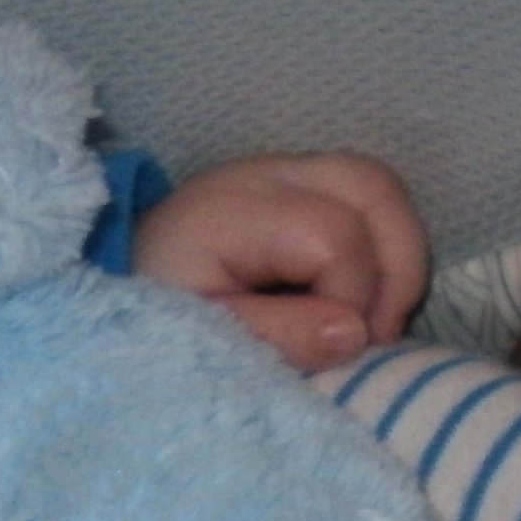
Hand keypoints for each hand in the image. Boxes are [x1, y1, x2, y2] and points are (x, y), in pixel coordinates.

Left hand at [134, 152, 428, 373]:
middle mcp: (265, 173)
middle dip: (396, 267)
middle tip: (377, 335)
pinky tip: (367, 299)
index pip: (331, 234)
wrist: (120, 281)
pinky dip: (385, 248)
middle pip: (373, 185)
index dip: (350, 296)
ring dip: (400, 256)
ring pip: (381, 185)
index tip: (334, 349)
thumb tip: (354, 332)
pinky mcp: (299, 185)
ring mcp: (285, 171)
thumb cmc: (155, 315)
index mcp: (232, 210)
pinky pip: (369, 200)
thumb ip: (276, 336)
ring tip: (378, 320)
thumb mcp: (202, 339)